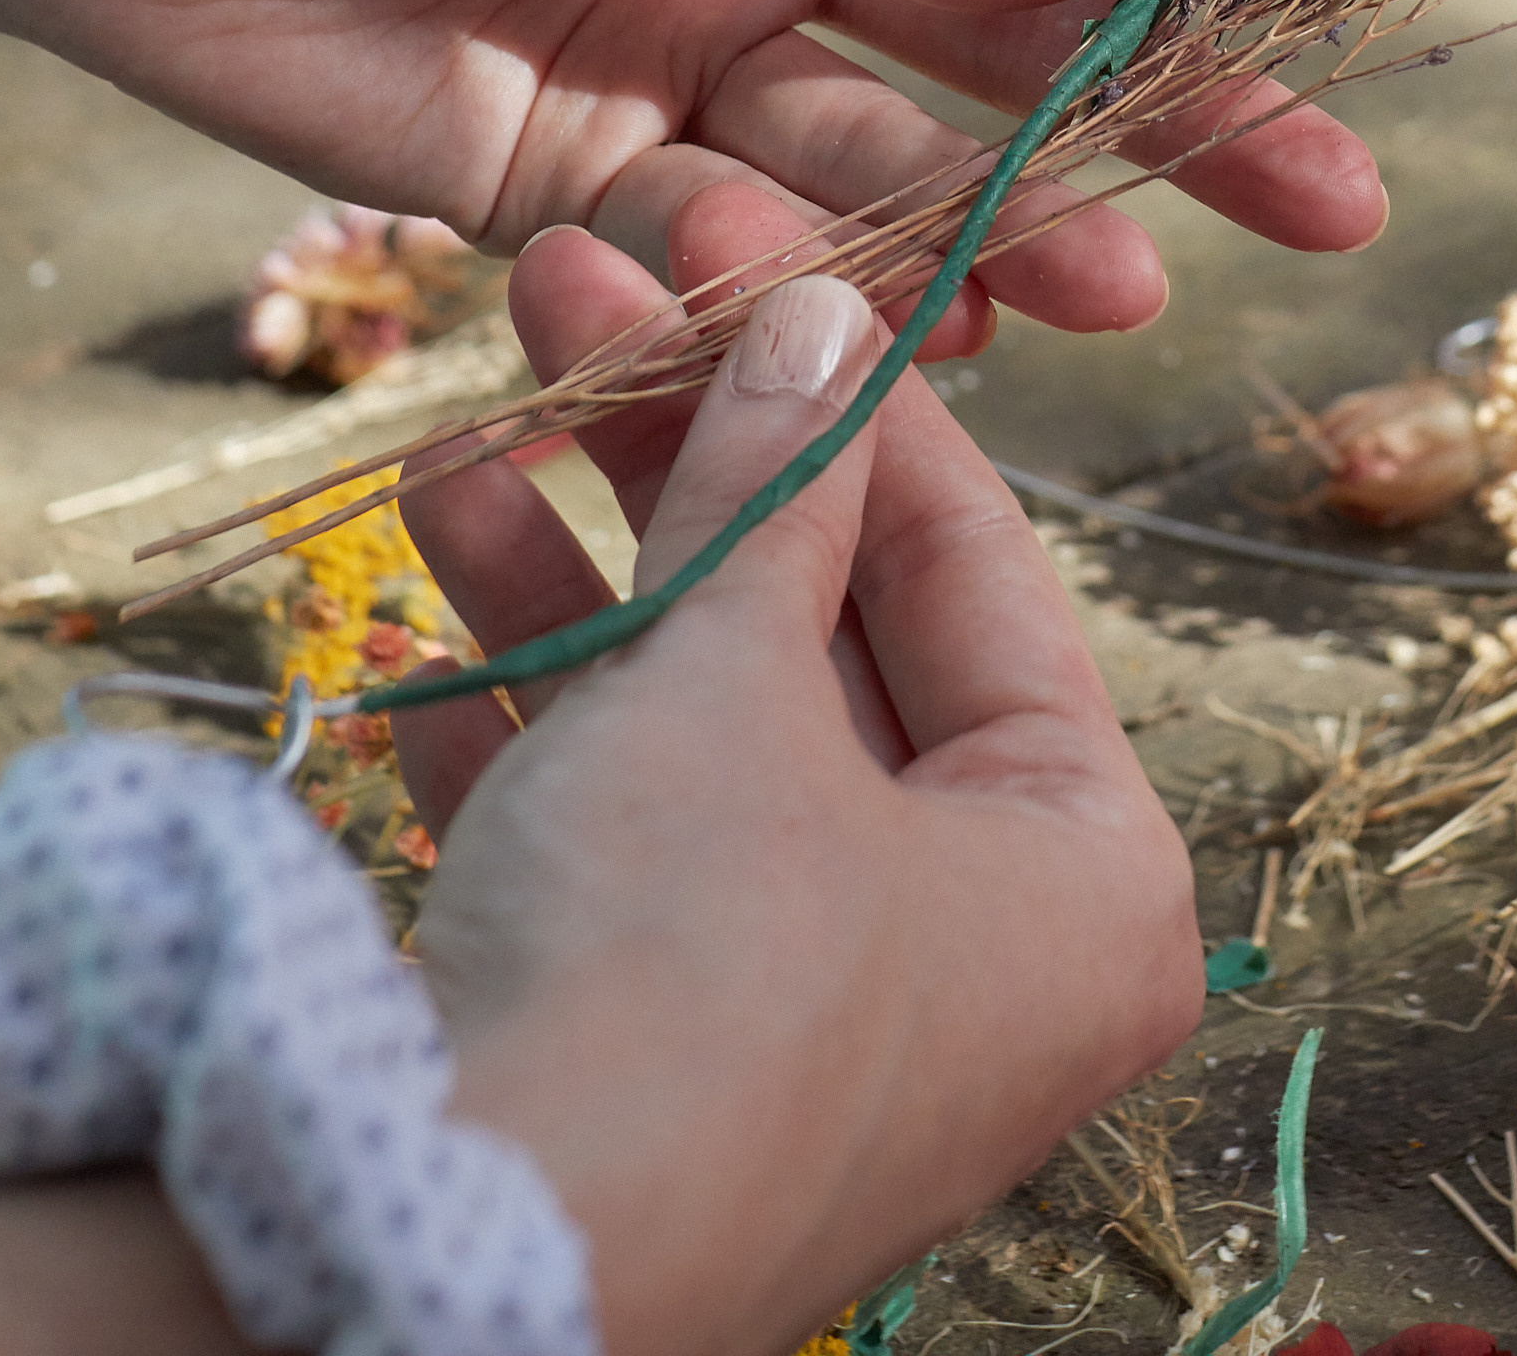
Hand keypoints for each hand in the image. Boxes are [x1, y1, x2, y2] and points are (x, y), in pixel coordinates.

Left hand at [0, 0, 1381, 345]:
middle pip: (1009, 25)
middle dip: (1163, 106)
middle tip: (1324, 191)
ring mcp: (682, 50)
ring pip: (890, 154)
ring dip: (1006, 216)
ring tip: (1125, 284)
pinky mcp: (573, 177)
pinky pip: (732, 245)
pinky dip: (822, 284)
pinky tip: (931, 320)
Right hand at [398, 230, 1201, 1355]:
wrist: (451, 1256)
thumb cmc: (679, 965)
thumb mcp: (733, 675)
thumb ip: (779, 484)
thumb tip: (819, 309)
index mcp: (1087, 875)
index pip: (976, 568)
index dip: (852, 394)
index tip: (759, 259)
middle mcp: (977, 953)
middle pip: (827, 633)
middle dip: (690, 462)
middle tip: (593, 296)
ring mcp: (813, 1010)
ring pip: (704, 720)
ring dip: (583, 560)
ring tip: (486, 401)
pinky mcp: (658, 1052)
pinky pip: (612, 830)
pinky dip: (525, 704)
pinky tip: (429, 558)